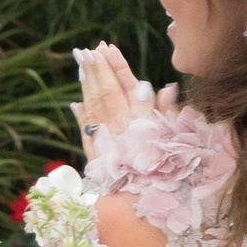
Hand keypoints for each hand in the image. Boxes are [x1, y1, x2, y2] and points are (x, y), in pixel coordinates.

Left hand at [72, 44, 174, 160]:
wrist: (138, 199)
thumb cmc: (163, 167)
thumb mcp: (170, 135)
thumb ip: (166, 110)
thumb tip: (165, 85)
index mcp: (136, 116)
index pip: (123, 84)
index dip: (114, 65)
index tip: (106, 48)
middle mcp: (116, 123)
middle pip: (104, 91)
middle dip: (95, 69)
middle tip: (86, 50)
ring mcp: (102, 137)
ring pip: (92, 105)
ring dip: (86, 85)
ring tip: (80, 67)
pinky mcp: (95, 154)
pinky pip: (86, 129)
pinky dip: (81, 115)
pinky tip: (76, 104)